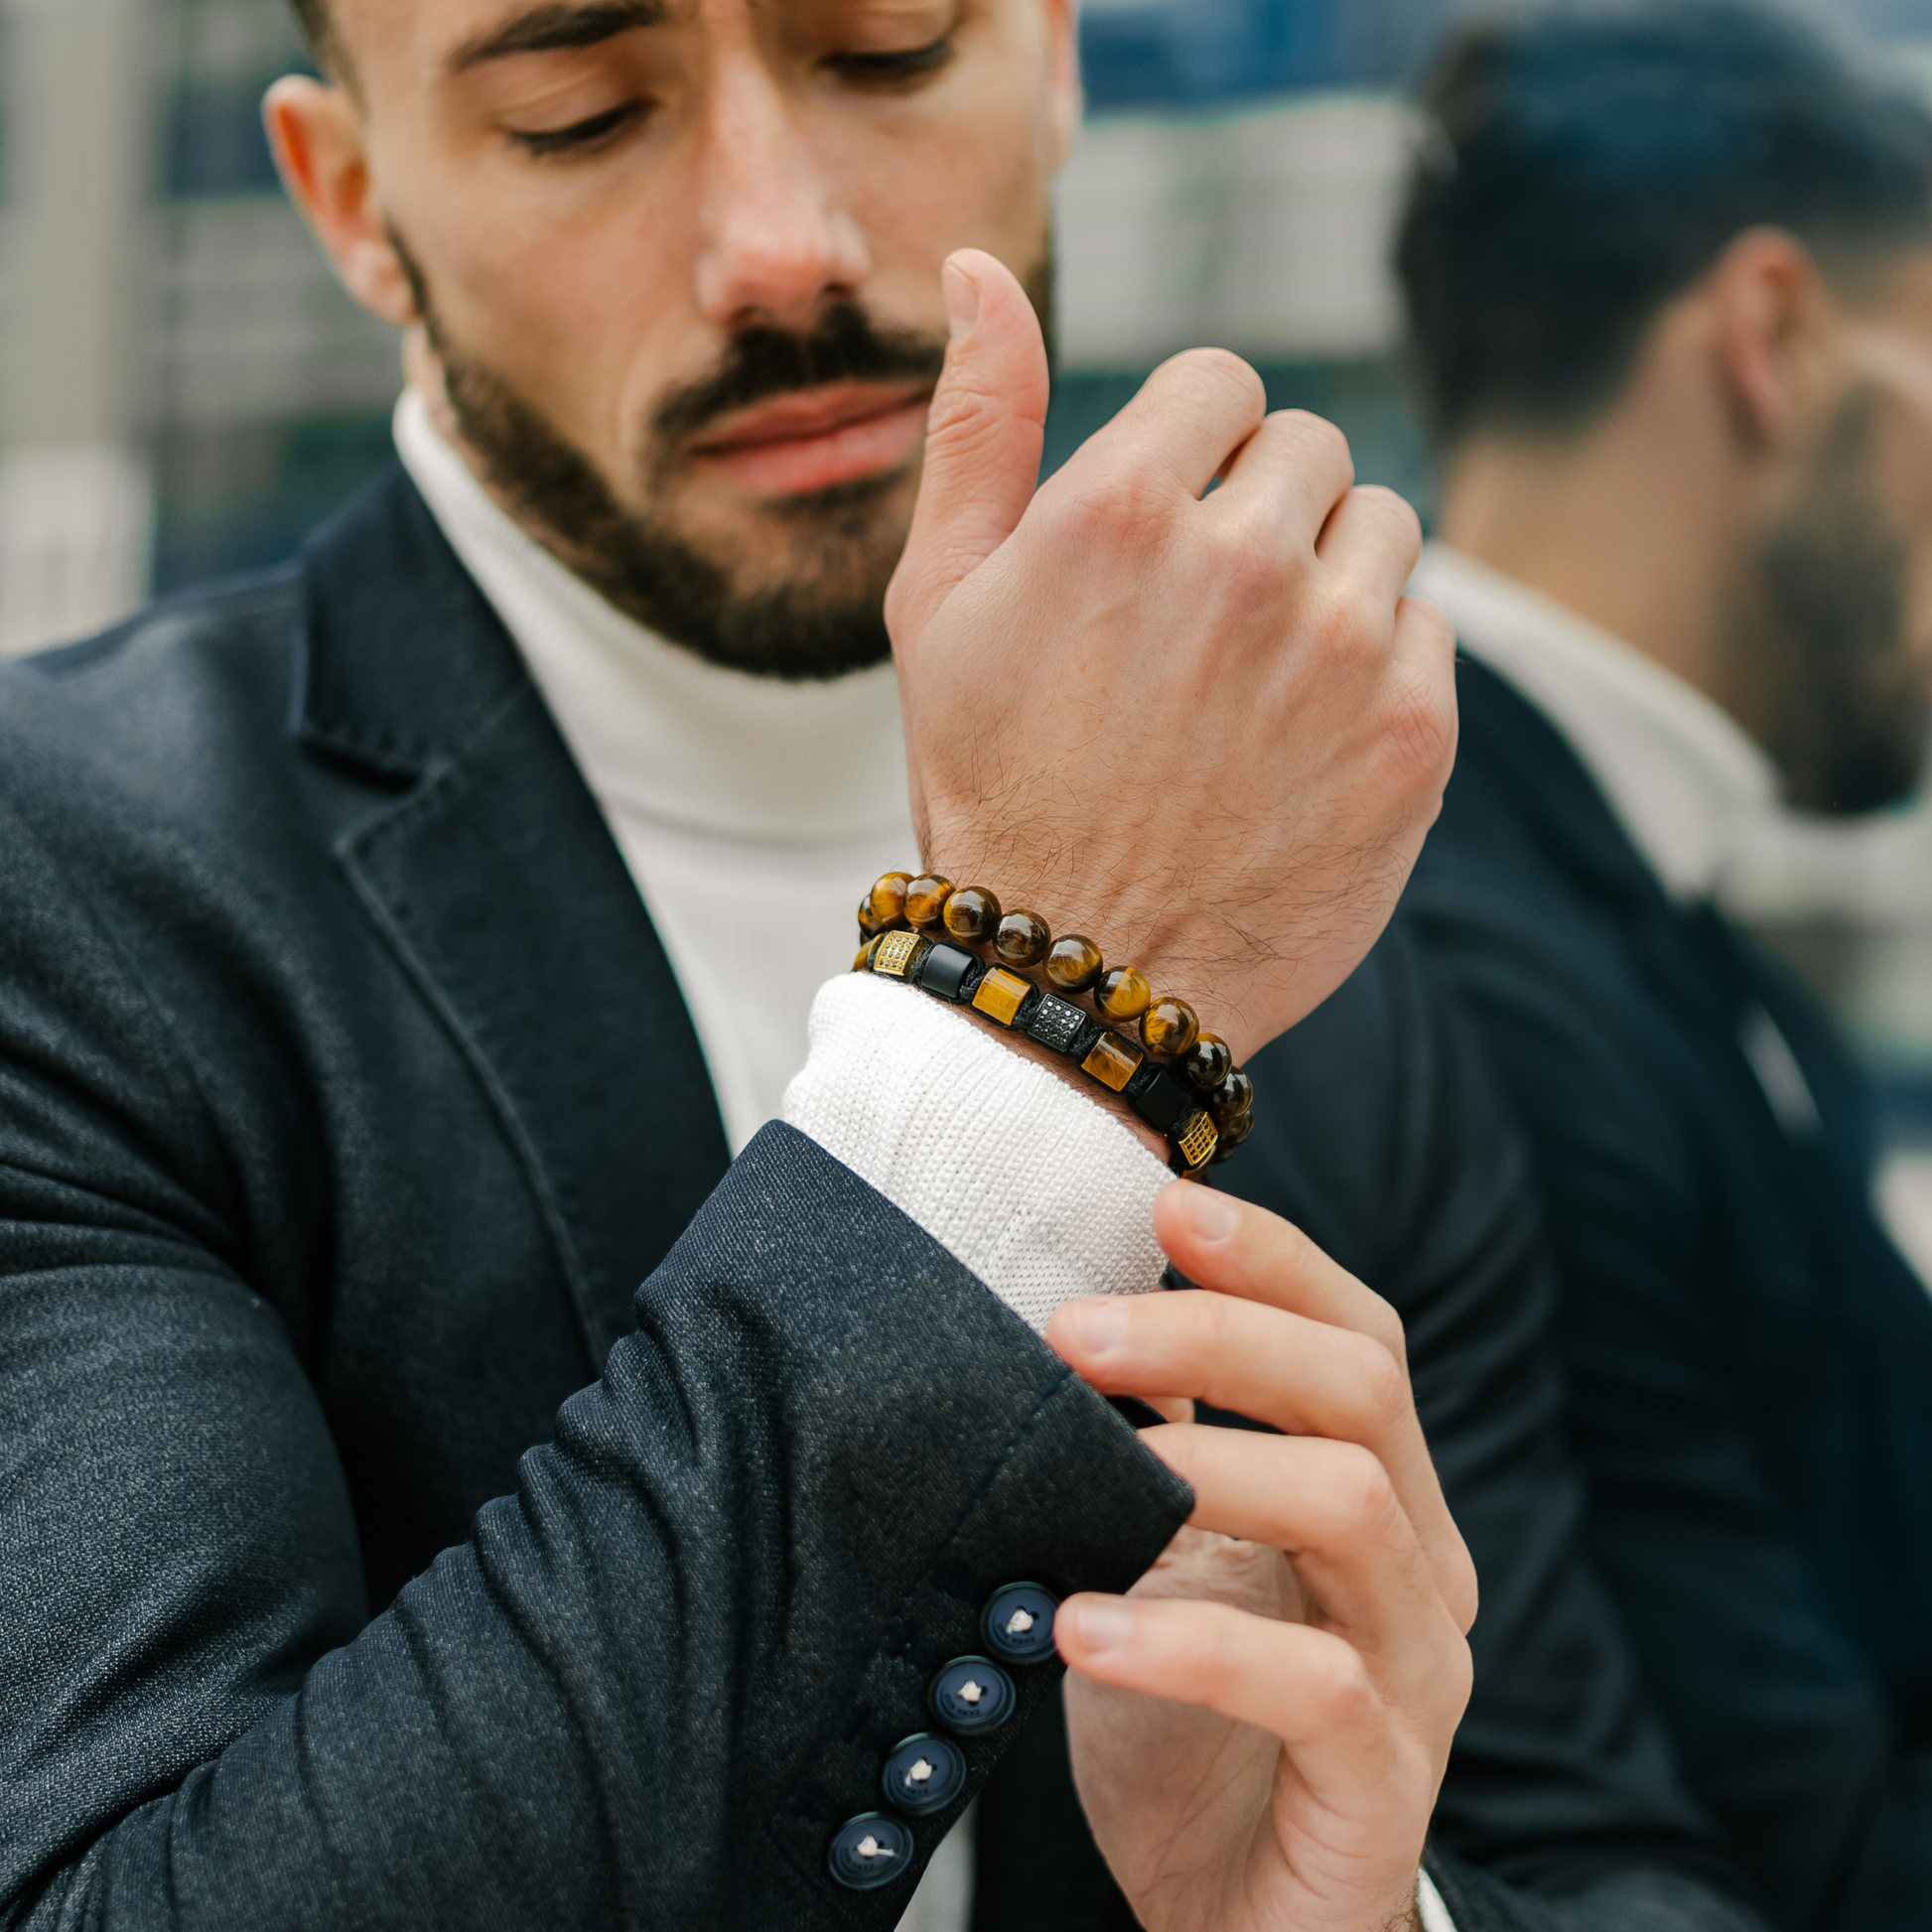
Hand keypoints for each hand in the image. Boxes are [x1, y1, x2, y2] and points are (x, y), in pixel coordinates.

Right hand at [886, 252, 1455, 1061]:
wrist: (1076, 979)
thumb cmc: (990, 791)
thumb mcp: (935, 605)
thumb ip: (972, 425)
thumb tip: (977, 267)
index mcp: (1122, 508)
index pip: (1222, 380)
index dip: (1193, 448)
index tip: (1168, 527)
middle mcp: (1245, 559)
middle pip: (1311, 447)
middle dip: (1263, 509)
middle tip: (1204, 622)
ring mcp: (1343, 649)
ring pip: (1385, 528)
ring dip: (1331, 579)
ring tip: (1255, 681)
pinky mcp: (1415, 736)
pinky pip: (1431, 631)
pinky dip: (1381, 668)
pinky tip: (1302, 740)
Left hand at [1043, 1184, 1475, 1931]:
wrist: (1232, 1916)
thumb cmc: (1188, 1726)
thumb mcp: (1167, 1561)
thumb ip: (1161, 1450)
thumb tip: (1080, 1314)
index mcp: (1378, 1494)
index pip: (1358, 1334)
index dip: (1271, 1260)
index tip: (1162, 1201)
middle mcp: (1420, 1565)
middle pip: (1362, 1389)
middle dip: (1216, 1331)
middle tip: (1072, 1327)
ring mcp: (1415, 1673)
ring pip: (1352, 1507)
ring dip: (1204, 1463)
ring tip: (1081, 1461)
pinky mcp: (1384, 1782)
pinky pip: (1314, 1685)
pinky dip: (1186, 1640)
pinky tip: (1079, 1628)